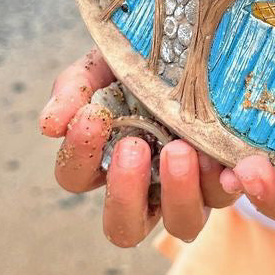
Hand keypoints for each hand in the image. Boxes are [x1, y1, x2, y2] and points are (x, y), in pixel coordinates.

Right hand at [39, 49, 238, 246]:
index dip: (78, 154)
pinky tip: (224, 156)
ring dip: (179, 191)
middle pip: (123, 228)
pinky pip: (226, 196)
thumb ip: (77, 88)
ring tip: (181, 148)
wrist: (202, 46)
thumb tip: (48, 125)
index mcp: (105, 160)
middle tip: (134, 147)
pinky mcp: (225, 181)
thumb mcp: (108, 64)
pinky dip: (225, 181)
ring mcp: (187, 190)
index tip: (91, 118)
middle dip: (126, 193)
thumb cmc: (146, 62)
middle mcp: (145, 188)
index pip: (75, 176)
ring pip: (181, 224)